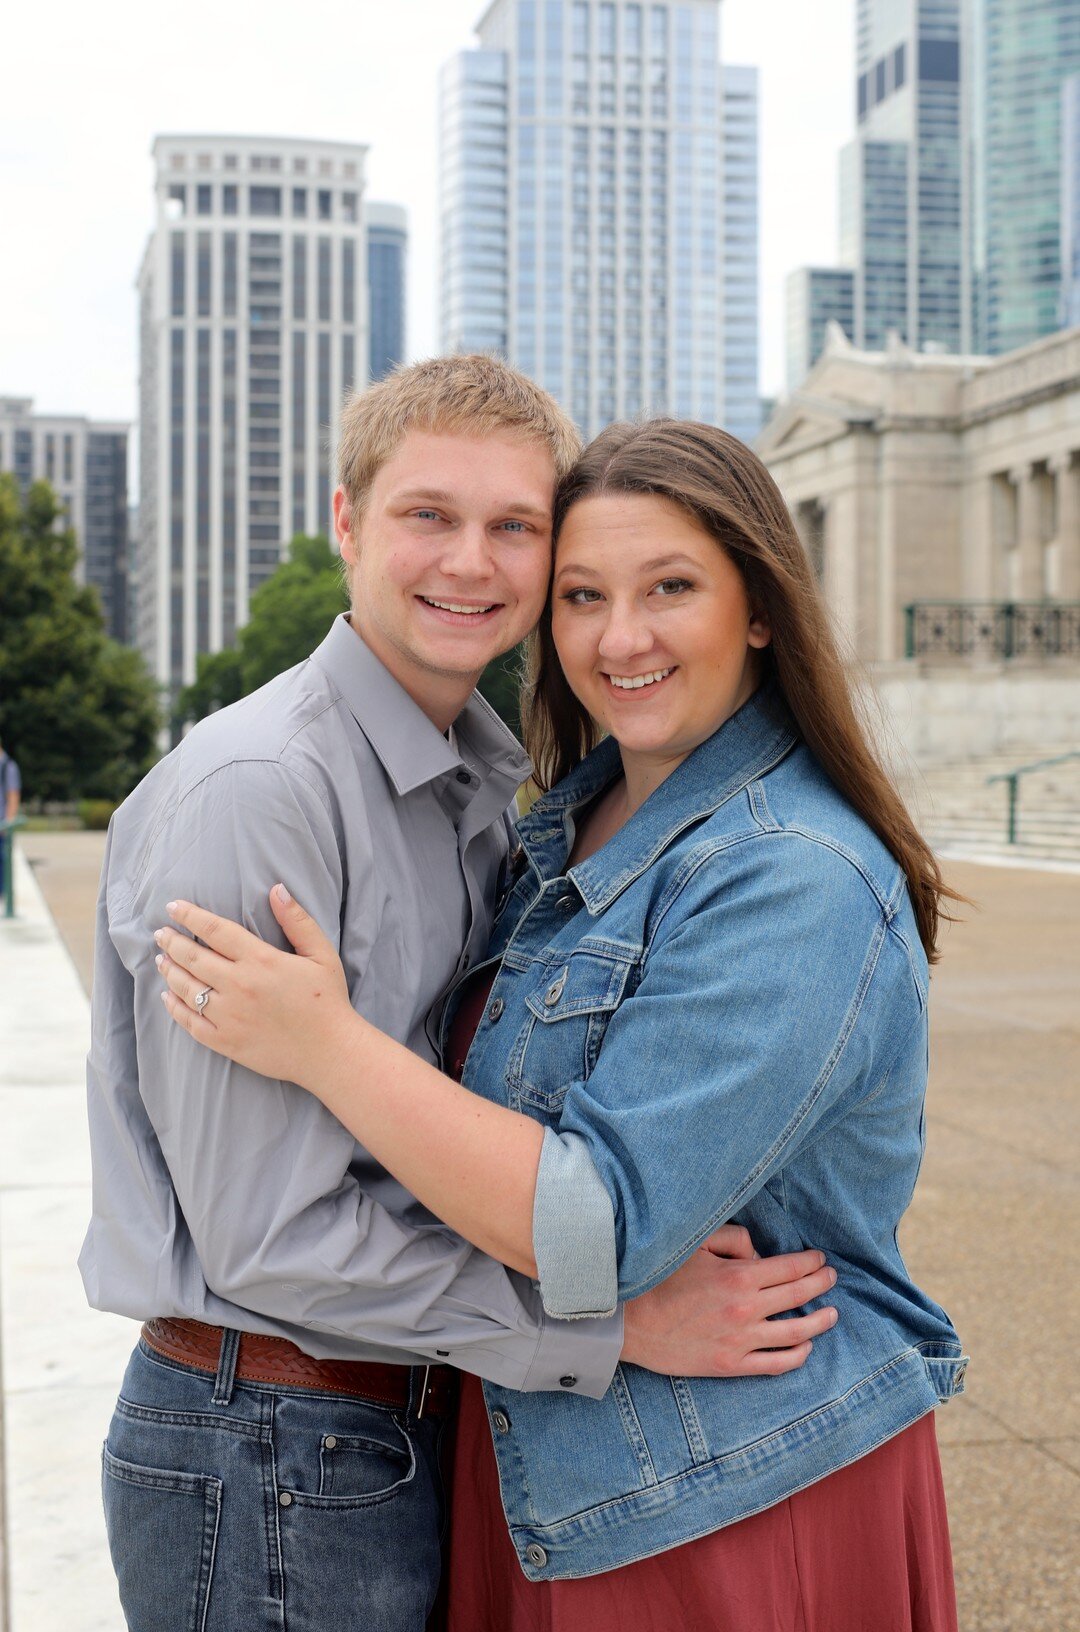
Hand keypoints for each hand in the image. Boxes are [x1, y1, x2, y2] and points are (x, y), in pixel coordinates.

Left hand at [154, 887, 353, 1090]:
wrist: (329, 1051)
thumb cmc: (328, 1000)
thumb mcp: (321, 954)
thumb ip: (297, 920)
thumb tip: (276, 889)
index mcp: (261, 960)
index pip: (215, 930)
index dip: (190, 916)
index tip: (173, 907)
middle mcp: (239, 985)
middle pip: (193, 957)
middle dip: (172, 942)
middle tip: (160, 933)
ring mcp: (229, 1015)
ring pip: (186, 988)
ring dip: (169, 971)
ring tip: (161, 960)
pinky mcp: (226, 1041)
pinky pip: (190, 1022)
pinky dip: (174, 1008)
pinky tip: (167, 997)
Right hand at [620, 1225, 837, 1376]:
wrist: (632, 1322)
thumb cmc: (661, 1279)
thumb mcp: (695, 1245)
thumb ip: (732, 1239)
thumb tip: (759, 1252)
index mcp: (739, 1276)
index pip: (790, 1268)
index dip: (810, 1262)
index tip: (819, 1259)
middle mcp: (746, 1309)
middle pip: (798, 1295)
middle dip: (821, 1284)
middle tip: (831, 1278)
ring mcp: (741, 1340)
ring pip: (796, 1333)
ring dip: (819, 1322)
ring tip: (832, 1314)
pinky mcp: (732, 1364)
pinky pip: (776, 1363)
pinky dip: (798, 1355)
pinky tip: (806, 1346)